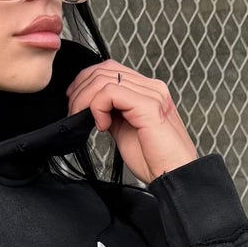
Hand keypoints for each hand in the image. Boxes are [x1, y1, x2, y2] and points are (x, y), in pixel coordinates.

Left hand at [67, 62, 197, 182]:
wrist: (174, 177)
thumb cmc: (155, 160)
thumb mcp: (125, 131)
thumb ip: (113, 114)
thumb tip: (92, 106)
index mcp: (148, 92)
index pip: (111, 69)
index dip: (86, 81)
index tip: (74, 101)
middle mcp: (152, 88)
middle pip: (105, 69)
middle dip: (81, 89)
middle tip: (74, 112)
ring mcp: (152, 94)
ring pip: (104, 79)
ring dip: (85, 99)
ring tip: (84, 120)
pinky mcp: (149, 105)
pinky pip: (110, 92)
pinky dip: (97, 107)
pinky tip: (102, 126)